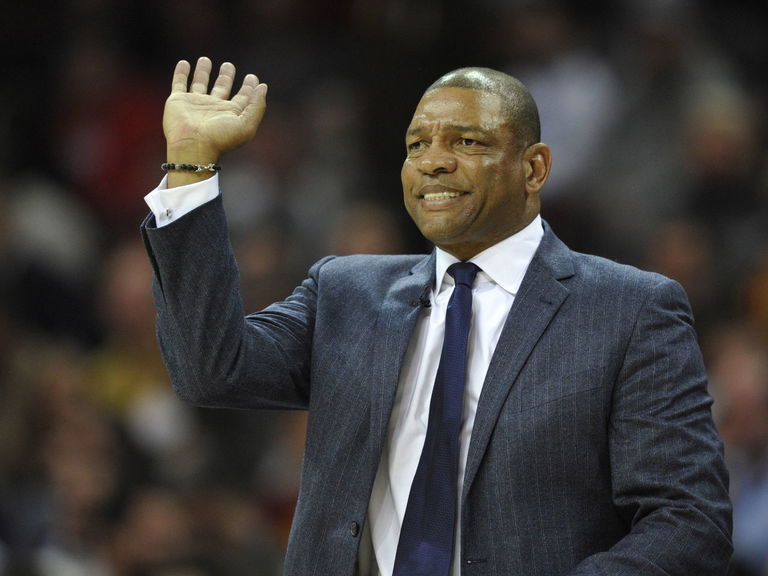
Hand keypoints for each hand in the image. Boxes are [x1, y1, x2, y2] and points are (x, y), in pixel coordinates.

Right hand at [163, 57, 266, 181]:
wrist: (193, 146)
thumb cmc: (221, 139)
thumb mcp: (246, 125)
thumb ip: (257, 106)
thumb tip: (263, 87)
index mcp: (230, 114)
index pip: (242, 97)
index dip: (249, 88)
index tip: (253, 78)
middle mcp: (213, 108)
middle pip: (221, 88)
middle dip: (226, 76)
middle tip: (228, 65)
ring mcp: (195, 103)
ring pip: (200, 83)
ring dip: (203, 72)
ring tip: (206, 60)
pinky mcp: (178, 100)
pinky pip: (179, 83)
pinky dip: (181, 73)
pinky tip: (184, 63)